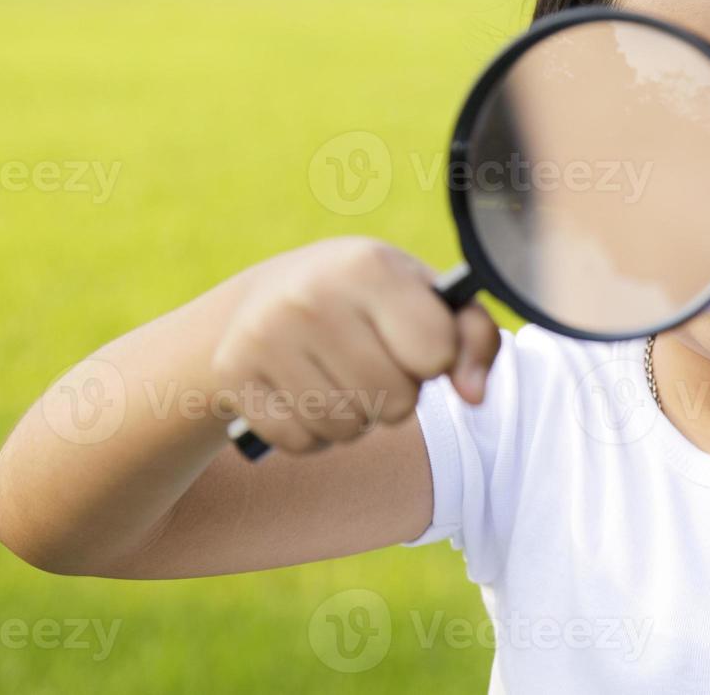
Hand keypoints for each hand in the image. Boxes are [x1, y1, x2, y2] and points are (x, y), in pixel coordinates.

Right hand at [210, 237, 499, 453]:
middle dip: (396, 396)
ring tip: (341, 379)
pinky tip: (305, 394)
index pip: (436, 355)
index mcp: (370, 266)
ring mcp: (266, 334)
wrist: (263, 298)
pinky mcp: (234, 373)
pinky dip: (313, 433)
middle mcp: (313, 295)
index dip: (434, 361)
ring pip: (348, 428)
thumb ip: (473, 338)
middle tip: (375, 365)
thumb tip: (475, 395)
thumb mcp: (425, 299)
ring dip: (356, 419)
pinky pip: (302, 442)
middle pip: (396, 402)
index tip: (415, 342)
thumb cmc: (369, 301)